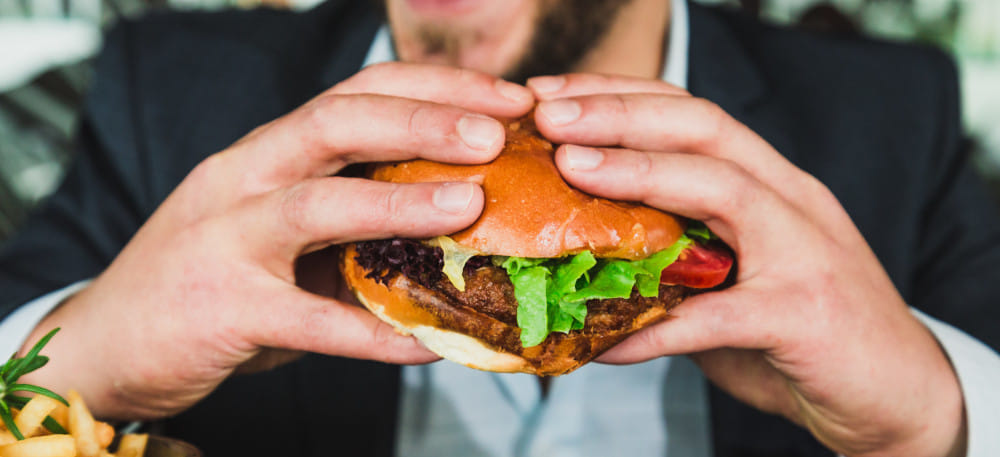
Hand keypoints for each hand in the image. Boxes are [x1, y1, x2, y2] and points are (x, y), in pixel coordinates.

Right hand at [21, 63, 533, 419]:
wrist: (105, 341)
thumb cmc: (209, 278)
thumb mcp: (275, 228)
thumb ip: (346, 217)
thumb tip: (454, 222)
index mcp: (267, 152)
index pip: (356, 93)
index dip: (434, 89)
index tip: (504, 100)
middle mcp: (243, 178)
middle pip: (336, 122)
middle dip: (422, 120)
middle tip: (497, 132)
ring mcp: (225, 240)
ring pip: (315, 205)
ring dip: (398, 201)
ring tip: (469, 205)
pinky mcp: (222, 309)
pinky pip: (309, 322)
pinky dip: (372, 333)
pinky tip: (428, 344)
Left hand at [527, 74, 965, 456]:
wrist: (897, 395)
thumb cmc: (804, 333)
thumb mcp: (736, 278)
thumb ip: (676, 259)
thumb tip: (584, 256)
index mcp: (771, 184)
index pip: (693, 114)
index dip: (622, 95)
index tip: (554, 97)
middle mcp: (791, 201)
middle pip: (704, 127)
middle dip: (621, 112)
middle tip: (549, 116)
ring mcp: (806, 252)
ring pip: (722, 187)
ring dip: (639, 172)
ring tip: (572, 169)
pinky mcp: (806, 315)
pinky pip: (717, 316)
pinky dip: (656, 326)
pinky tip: (605, 340)